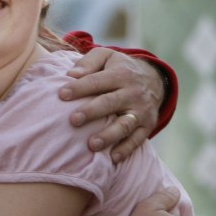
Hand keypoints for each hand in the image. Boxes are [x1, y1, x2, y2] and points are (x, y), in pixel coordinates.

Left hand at [59, 48, 163, 162]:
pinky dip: (126, 150)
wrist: (154, 79)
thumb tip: (71, 74)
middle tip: (73, 120)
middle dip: (92, 112)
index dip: (79, 88)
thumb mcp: (107, 56)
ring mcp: (141, 110)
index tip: (61, 95)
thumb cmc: (119, 68)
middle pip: (110, 102)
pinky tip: (112, 159)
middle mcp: (132, 92)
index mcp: (120, 74)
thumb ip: (89, 62)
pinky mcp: (148, 126)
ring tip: (92, 145)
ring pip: (125, 124)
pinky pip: (138, 140)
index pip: (97, 81)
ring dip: (109, 136)